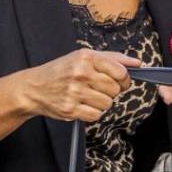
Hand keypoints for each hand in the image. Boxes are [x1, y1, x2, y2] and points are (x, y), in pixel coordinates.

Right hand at [13, 49, 138, 122]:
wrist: (34, 88)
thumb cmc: (61, 71)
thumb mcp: (83, 56)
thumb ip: (112, 58)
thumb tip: (137, 63)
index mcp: (86, 57)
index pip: (120, 71)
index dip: (124, 79)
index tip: (120, 81)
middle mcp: (80, 73)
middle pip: (115, 89)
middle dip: (111, 91)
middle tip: (99, 88)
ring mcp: (74, 92)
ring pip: (107, 103)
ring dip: (102, 102)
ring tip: (89, 96)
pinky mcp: (70, 109)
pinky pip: (96, 115)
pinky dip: (93, 112)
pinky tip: (83, 105)